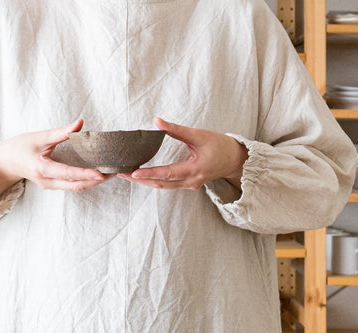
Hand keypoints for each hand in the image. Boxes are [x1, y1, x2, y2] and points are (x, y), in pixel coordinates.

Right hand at [0, 119, 108, 201]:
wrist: (6, 162)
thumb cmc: (20, 148)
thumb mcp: (39, 137)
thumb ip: (61, 132)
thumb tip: (80, 123)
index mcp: (42, 169)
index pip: (68, 174)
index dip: (85, 174)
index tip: (100, 173)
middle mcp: (47, 181)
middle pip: (76, 186)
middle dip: (95, 181)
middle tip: (113, 173)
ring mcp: (50, 186)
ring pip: (76, 188)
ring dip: (93, 182)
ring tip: (109, 174)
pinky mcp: (53, 185)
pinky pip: (72, 186)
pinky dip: (86, 182)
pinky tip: (97, 175)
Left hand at [117, 117, 247, 190]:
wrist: (235, 160)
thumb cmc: (220, 146)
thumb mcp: (200, 135)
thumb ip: (177, 130)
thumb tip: (157, 121)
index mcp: (195, 169)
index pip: (167, 173)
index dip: (150, 173)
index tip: (134, 173)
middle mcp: (191, 181)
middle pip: (161, 184)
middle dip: (140, 180)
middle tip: (122, 174)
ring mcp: (189, 185)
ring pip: (163, 187)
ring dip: (145, 182)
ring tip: (127, 176)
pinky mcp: (188, 184)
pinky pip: (168, 185)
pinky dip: (154, 181)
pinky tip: (142, 176)